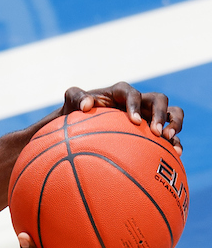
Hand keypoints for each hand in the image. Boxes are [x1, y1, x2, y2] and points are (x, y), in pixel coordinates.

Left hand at [63, 82, 182, 153]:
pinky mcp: (154, 130)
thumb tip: (85, 105)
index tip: (134, 121)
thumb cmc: (75, 112)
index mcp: (119, 93)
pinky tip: (175, 154)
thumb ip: (76, 97)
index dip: (135, 104)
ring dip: (174, 124)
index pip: (131, 93)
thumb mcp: (71, 102)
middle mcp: (139, 102)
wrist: (80, 127)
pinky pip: (172, 134)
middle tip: (157, 132)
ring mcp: (149, 115)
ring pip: (173, 113)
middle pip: (159, 100)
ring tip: (168, 139)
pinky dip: (176, 142)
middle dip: (161, 114)